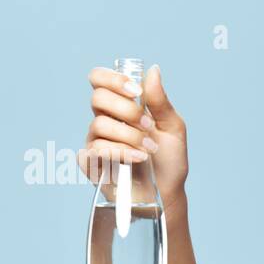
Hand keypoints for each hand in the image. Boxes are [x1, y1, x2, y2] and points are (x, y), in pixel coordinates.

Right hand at [78, 64, 188, 206]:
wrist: (166, 193)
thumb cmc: (169, 161)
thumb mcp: (173, 128)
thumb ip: (160, 100)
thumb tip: (153, 70)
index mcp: (121, 106)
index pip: (100, 79)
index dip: (113, 79)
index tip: (136, 92)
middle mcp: (104, 120)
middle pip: (97, 98)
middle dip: (128, 110)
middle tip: (149, 126)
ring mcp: (95, 141)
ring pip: (99, 125)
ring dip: (130, 136)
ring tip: (150, 149)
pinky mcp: (90, 162)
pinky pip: (96, 150)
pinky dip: (121, 153)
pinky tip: (139, 159)